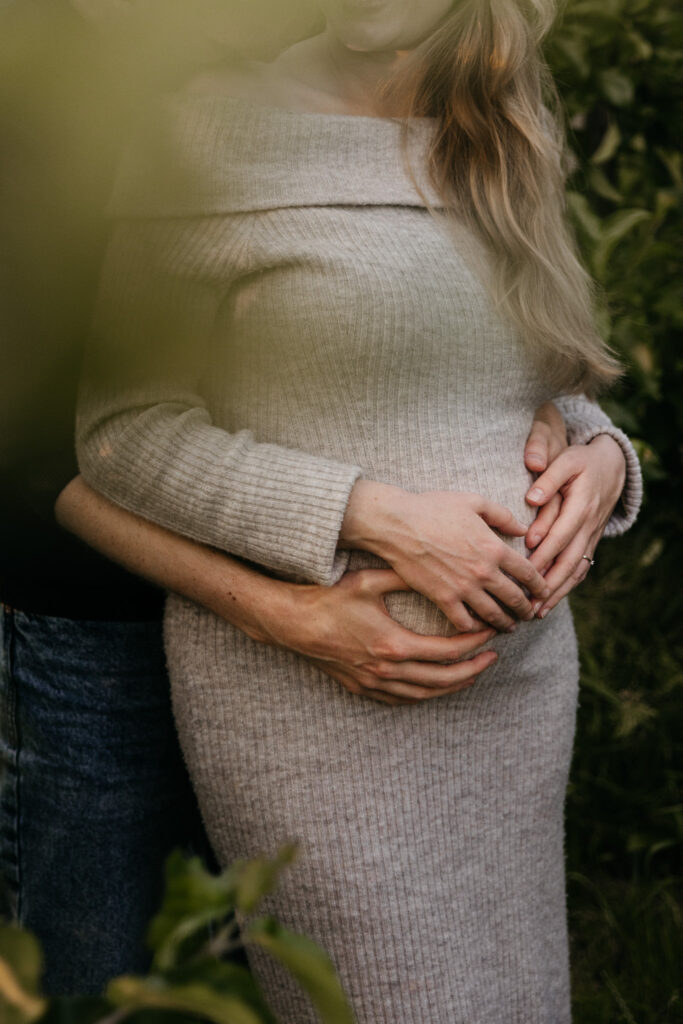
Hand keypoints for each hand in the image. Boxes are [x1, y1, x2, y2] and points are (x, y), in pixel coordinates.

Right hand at [254, 569, 498, 706]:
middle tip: (492, 656)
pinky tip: (436, 686)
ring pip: (426, 694)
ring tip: (473, 673)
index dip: (472, 642)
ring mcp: (375, 684)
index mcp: (394, 644)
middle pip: (443, 678)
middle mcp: (388, 670)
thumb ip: (404, 577)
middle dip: (473, 668)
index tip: (488, 632)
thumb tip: (435, 570)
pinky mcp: (363, 689)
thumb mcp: (368, 581)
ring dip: (453, 685)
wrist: (294, 624)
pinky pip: (403, 700)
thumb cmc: (329, 599)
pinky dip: (426, 695)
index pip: (447, 649)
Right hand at [340, 482, 550, 632]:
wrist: (397, 524)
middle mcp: (484, 572)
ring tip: (509, 627)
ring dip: (505, 623)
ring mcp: (463, 588)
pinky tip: (477, 628)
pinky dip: (473, 629)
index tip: (544, 592)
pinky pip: (464, 622)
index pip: (529, 573)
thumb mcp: (473, 501)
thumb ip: (502, 515)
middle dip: (526, 609)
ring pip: (493, 615)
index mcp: (495, 547)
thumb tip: (523, 529)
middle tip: (530, 614)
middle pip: (515, 599)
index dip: (541, 585)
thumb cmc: (433, 507)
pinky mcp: (442, 598)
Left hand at [524, 434, 626, 616]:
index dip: (544, 552)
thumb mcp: (567, 460)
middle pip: (570, 560)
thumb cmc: (582, 461)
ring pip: (576, 569)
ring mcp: (592, 536)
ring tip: (537, 611)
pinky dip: (567, 586)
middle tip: (529, 603)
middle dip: (550, 584)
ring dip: (558, 592)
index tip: (526, 569)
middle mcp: (589, 525)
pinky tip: (551, 601)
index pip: (561, 535)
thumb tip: (532, 499)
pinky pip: (581, 568)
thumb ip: (549, 477)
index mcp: (581, 505)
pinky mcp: (590, 541)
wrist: (611, 465)